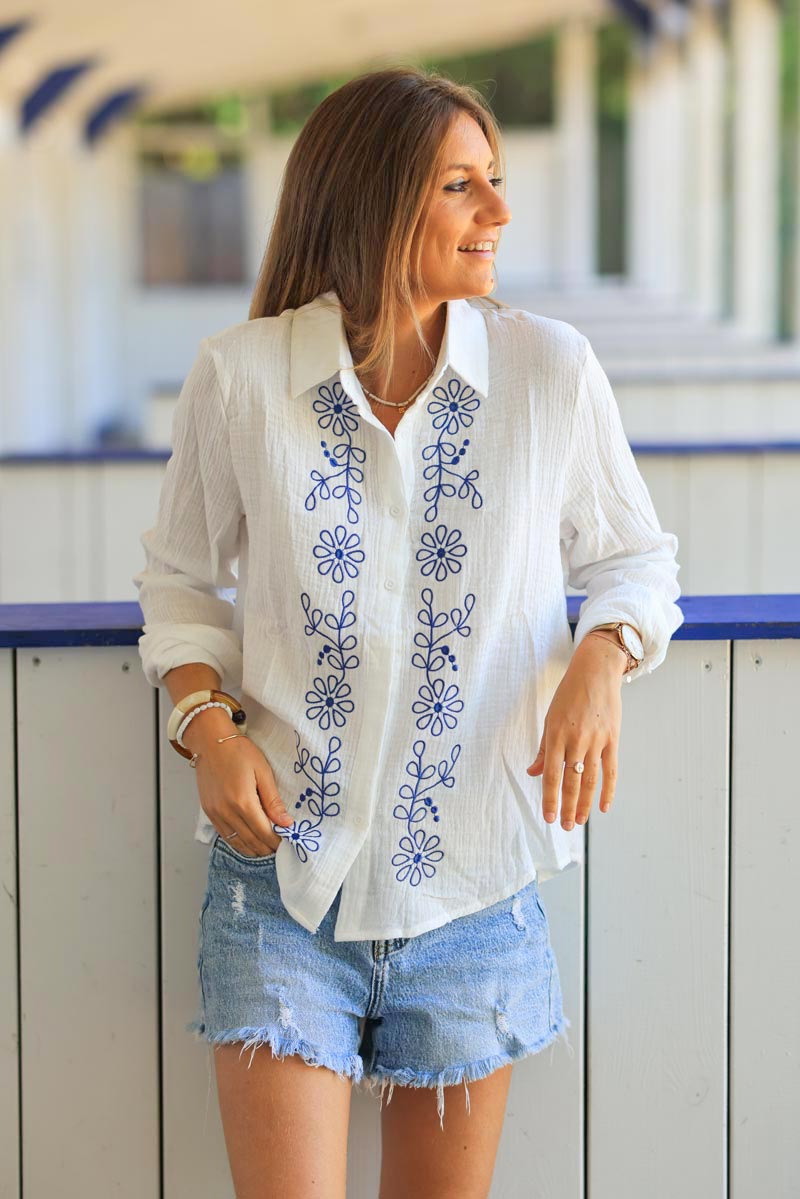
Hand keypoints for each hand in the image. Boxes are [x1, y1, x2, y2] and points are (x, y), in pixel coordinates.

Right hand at [187, 716, 293, 856]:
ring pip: (236, 842)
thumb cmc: (239, 752)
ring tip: (265, 849)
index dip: (276, 841)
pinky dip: (237, 842)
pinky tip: (247, 842)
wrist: (210, 742)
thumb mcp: (262, 771)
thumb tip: (286, 822)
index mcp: (243, 801)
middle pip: (250, 840)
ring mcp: (215, 813)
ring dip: (252, 849)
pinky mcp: (208, 812)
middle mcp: (227, 812)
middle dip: (266, 848)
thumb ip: (273, 800)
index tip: (286, 844)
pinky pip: (224, 835)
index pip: (263, 832)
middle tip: (278, 849)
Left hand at [525, 634, 624, 829]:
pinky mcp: (612, 739)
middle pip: (571, 782)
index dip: (549, 798)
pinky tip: (604, 806)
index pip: (551, 775)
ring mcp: (596, 741)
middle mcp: (576, 740)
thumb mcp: (550, 718)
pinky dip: (608, 790)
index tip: (548, 817)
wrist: (596, 672)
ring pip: (590, 780)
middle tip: (564, 826)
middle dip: (567, 807)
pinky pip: (611, 770)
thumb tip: (533, 773)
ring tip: (579, 822)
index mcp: (556, 735)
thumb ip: (543, 748)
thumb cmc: (569, 695)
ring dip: (584, 804)